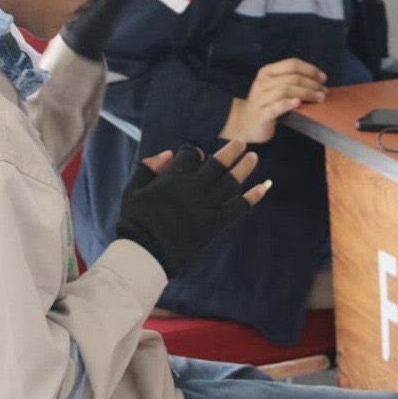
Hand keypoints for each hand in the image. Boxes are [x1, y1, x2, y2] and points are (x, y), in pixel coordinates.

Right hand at [116, 140, 269, 277]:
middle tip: (241, 143)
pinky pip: (239, 208)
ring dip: (244, 167)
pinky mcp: (214, 225)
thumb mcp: (132, 190)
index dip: (195, 152)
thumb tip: (169, 152)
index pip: (191, 155)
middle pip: (217, 164)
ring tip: (253, 156)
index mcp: (173, 178)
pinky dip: (253, 196)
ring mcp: (205, 207)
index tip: (198, 156)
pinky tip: (265, 186)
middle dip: (231, 150)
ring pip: (231, 182)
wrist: (144, 255)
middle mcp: (193, 189)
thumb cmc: (135, 222)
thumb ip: (147, 167)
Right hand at [221, 58, 327, 143]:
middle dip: (312, 83)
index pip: (292, 64)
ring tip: (319, 98)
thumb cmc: (266, 103)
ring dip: (306, 93)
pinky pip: (276, 107)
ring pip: (286, 90)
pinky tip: (299, 103)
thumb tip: (319, 80)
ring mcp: (260, 98)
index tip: (323, 78)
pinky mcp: (261, 114)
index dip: (310, 69)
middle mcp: (262, 82)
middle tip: (324, 91)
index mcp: (267, 71)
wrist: (245, 123)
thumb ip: (291, 80)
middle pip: (292, 77)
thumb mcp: (275, 86)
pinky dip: (288, 104)